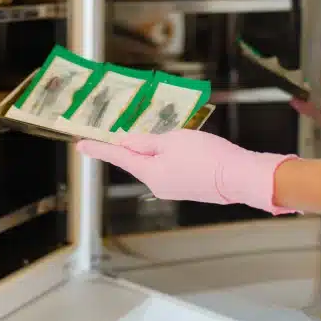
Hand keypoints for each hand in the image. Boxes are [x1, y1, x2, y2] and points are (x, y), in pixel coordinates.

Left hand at [77, 129, 297, 213]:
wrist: (239, 177)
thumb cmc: (207, 156)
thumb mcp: (172, 140)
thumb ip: (146, 142)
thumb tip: (126, 144)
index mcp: (150, 173)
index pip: (118, 157)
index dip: (99, 148)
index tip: (80, 145)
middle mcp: (158, 185)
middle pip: (139, 160)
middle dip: (140, 146)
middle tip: (144, 131)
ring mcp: (173, 189)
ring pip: (157, 164)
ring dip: (161, 150)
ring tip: (184, 140)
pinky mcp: (188, 189)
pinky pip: (172, 169)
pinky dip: (174, 158)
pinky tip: (191, 150)